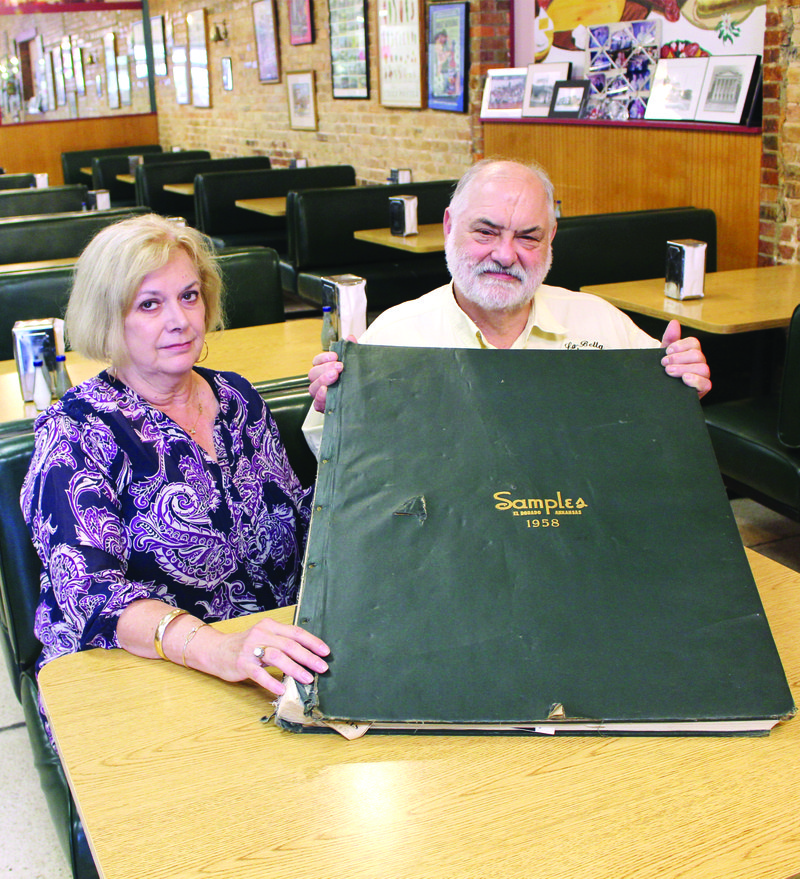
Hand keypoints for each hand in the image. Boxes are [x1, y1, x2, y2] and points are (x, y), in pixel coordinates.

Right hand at [214, 617, 329, 696]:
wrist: (216, 650)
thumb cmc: (245, 646)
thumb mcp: (264, 638)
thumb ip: (282, 642)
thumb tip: (309, 655)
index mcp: (270, 626)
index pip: (295, 632)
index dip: (312, 642)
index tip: (326, 652)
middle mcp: (261, 634)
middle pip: (289, 645)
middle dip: (308, 657)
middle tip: (322, 668)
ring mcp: (250, 649)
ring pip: (277, 657)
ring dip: (294, 668)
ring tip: (307, 679)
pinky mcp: (242, 664)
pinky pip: (259, 674)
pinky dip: (271, 681)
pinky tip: (281, 689)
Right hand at [308, 336, 356, 412]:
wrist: (367, 399)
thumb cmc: (357, 381)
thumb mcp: (357, 365)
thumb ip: (352, 351)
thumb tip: (350, 338)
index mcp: (325, 370)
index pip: (317, 361)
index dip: (324, 357)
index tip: (335, 356)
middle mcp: (320, 382)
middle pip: (313, 373)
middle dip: (325, 368)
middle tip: (339, 367)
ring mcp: (320, 395)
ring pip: (313, 387)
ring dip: (323, 380)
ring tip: (335, 376)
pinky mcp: (323, 407)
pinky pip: (317, 403)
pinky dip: (320, 397)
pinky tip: (327, 391)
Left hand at [660, 320, 710, 398]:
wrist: (657, 393)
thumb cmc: (662, 373)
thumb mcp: (663, 356)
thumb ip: (669, 340)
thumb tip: (674, 322)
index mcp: (690, 353)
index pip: (694, 343)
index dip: (680, 345)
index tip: (666, 351)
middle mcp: (699, 364)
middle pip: (697, 355)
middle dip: (679, 358)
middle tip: (664, 363)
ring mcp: (702, 377)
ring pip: (703, 368)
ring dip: (684, 368)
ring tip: (669, 372)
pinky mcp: (702, 390)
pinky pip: (707, 384)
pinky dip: (696, 380)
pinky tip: (684, 379)